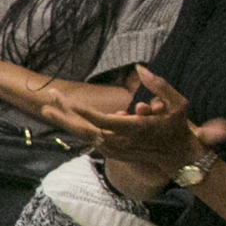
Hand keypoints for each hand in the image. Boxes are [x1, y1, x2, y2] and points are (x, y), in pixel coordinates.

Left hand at [40, 66, 224, 190]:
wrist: (176, 157)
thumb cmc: (177, 127)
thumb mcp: (178, 104)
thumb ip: (160, 86)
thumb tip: (141, 68)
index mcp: (135, 129)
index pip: (103, 121)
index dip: (85, 113)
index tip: (69, 102)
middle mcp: (120, 142)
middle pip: (85, 130)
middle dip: (64, 116)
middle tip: (46, 102)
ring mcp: (113, 149)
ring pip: (83, 136)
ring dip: (65, 121)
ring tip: (47, 108)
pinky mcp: (111, 153)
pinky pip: (89, 139)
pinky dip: (76, 128)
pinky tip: (64, 116)